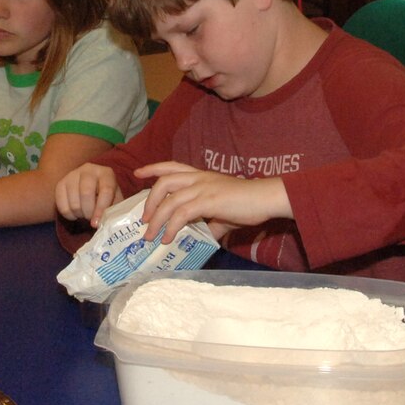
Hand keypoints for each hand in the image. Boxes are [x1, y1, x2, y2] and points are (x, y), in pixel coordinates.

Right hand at [54, 162, 122, 226]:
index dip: (101, 209)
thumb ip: (113, 211)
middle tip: (91, 219)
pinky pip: (62, 205)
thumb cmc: (105, 197)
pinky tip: (75, 213)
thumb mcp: (115, 201)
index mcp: (106, 173)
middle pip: (86, 194)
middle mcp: (89, 169)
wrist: (91, 189)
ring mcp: (72, 175)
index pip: (105, 190)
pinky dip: (68, 215)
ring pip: (73, 202)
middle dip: (88, 212)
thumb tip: (105, 223)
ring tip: (85, 214)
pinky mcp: (61, 183)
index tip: (96, 223)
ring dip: (79, 214)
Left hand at [131, 161, 280, 241]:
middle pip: (164, 182)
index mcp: (201, 176)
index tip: (138, 174)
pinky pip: (181, 214)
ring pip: (169, 201)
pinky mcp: (208, 201)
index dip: (153, 168)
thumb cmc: (249, 203)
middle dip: (150, 200)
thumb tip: (204, 237)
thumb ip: (211, 222)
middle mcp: (199, 178)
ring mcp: (202, 188)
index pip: (172, 166)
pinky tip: (168, 238)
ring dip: (156, 219)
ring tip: (151, 235)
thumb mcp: (224, 212)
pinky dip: (171, 227)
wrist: (266, 198)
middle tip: (144, 218)